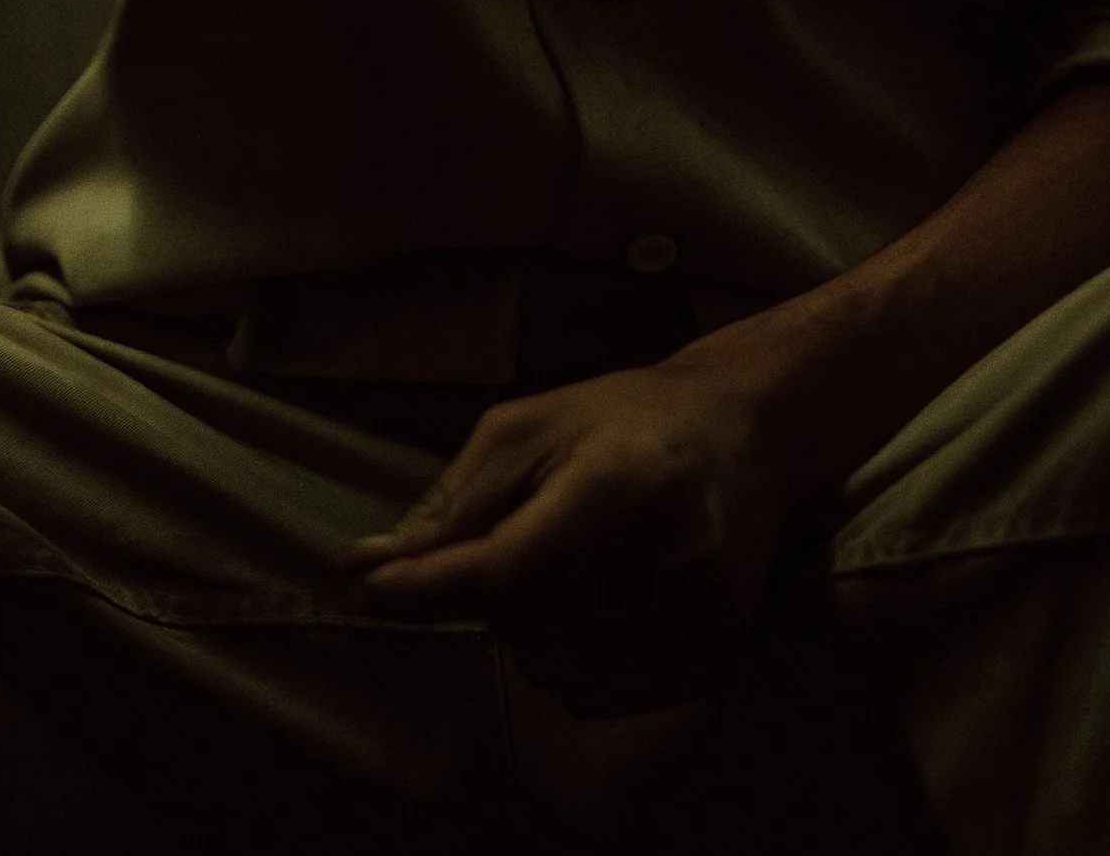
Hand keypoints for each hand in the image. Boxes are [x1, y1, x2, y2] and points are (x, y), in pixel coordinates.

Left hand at [338, 358, 792, 715]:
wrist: (745, 435)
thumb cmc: (622, 419)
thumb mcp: (531, 427)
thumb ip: (456, 502)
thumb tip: (366, 567)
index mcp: (621, 481)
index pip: (504, 564)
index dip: (427, 586)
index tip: (364, 586)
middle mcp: (668, 555)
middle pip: (522, 619)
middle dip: (490, 589)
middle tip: (521, 533)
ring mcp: (698, 615)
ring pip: (551, 663)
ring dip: (531, 625)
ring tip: (573, 559)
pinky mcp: (712, 653)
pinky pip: (593, 689)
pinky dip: (570, 654)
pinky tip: (600, 598)